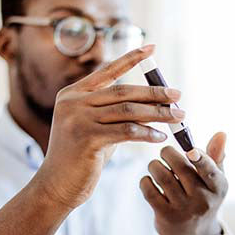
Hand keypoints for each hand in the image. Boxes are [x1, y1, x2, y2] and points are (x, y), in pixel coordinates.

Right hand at [33, 45, 185, 210]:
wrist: (56, 186)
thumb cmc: (80, 159)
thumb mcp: (95, 129)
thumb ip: (114, 114)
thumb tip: (150, 103)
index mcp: (73, 94)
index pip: (107, 71)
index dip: (130, 58)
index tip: (152, 48)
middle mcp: (73, 102)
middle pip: (123, 92)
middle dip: (155, 93)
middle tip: (178, 95)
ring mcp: (78, 119)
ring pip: (128, 110)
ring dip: (157, 113)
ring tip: (178, 116)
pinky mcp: (87, 138)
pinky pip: (127, 131)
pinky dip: (147, 133)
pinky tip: (160, 137)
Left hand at [140, 132, 228, 234]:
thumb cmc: (204, 197)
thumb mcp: (215, 180)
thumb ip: (216, 156)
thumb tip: (221, 133)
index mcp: (219, 187)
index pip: (210, 171)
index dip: (200, 159)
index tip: (191, 150)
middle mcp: (203, 200)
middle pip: (181, 167)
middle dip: (168, 153)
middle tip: (165, 152)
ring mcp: (184, 210)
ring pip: (162, 176)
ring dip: (154, 165)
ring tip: (156, 165)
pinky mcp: (166, 216)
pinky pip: (150, 191)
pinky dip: (146, 181)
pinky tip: (149, 180)